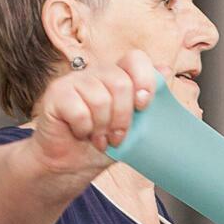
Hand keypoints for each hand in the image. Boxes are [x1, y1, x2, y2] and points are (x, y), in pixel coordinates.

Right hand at [27, 52, 159, 174]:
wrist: (70, 165)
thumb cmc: (102, 144)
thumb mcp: (133, 126)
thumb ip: (147, 101)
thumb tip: (167, 70)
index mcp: (116, 76)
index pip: (135, 59)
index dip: (145, 79)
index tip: (143, 105)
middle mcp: (96, 73)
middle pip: (120, 82)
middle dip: (123, 117)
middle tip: (117, 137)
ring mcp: (74, 80)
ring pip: (100, 99)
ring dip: (102, 127)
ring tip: (99, 138)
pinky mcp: (56, 93)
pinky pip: (79, 110)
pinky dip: (84, 129)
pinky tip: (81, 133)